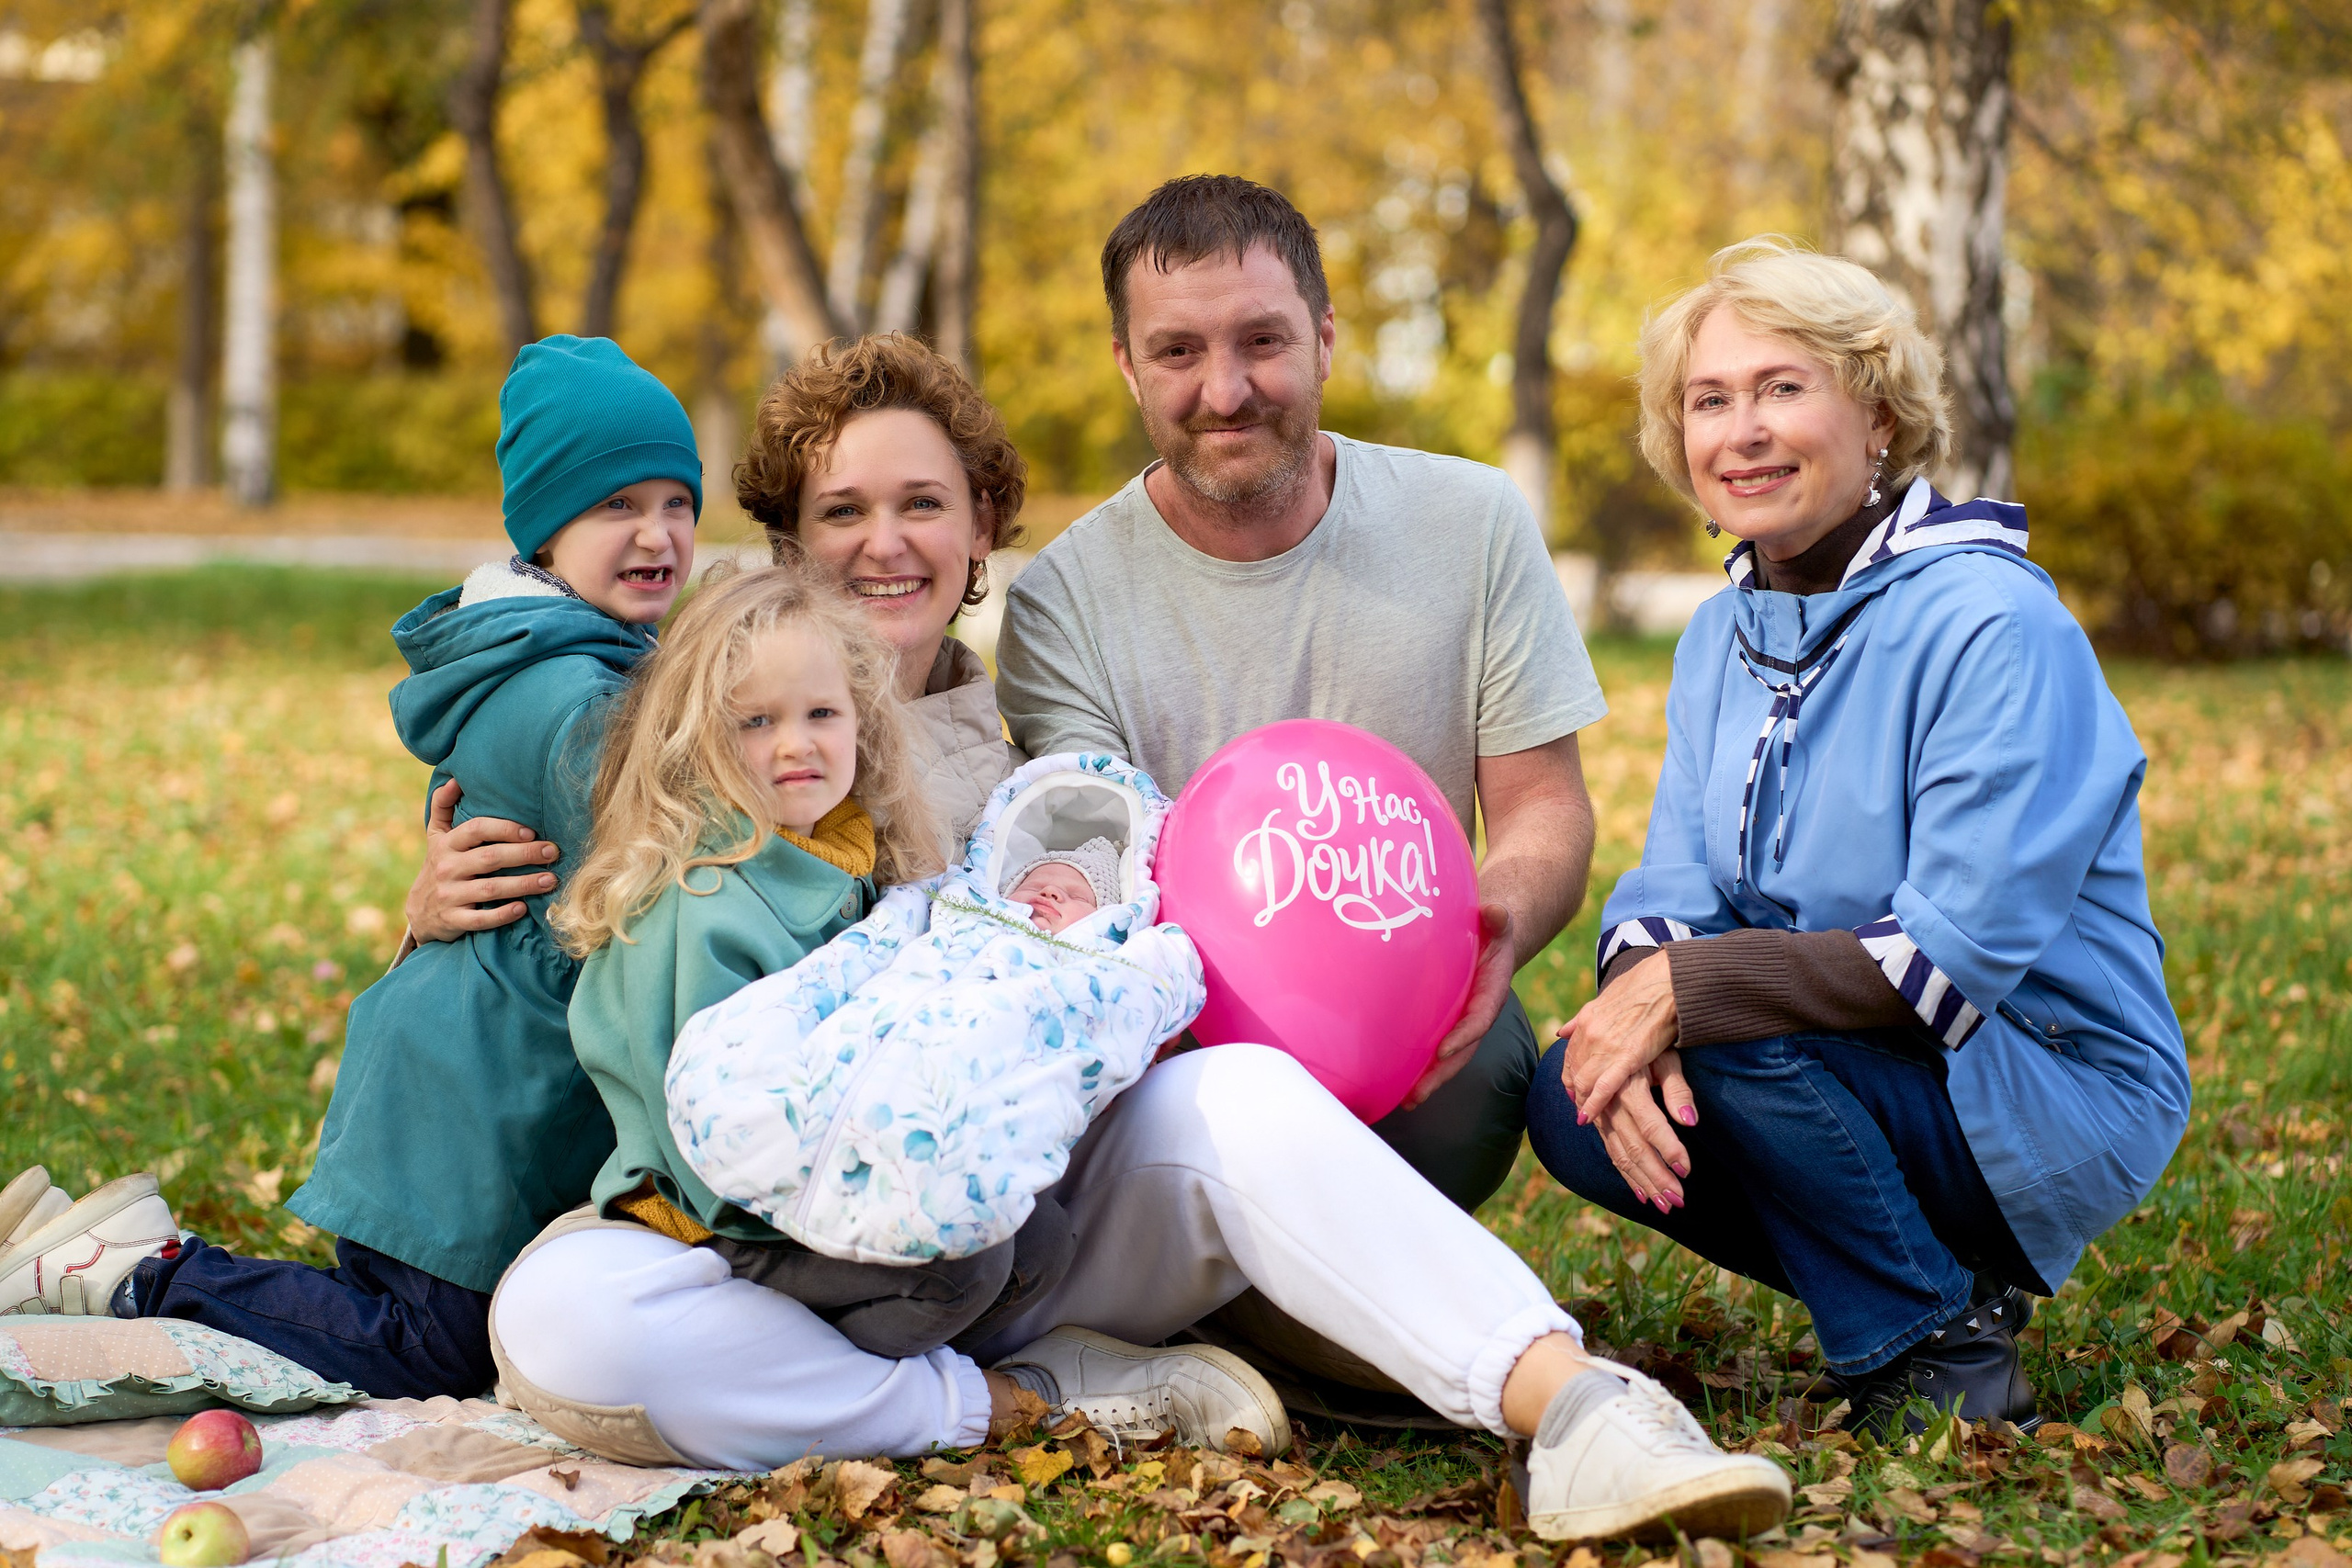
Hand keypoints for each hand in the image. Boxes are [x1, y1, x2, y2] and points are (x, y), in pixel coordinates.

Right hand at [404, 779, 559, 942]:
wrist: (419, 912)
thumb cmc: (440, 865)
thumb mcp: (436, 836)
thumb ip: (443, 805)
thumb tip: (456, 778)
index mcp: (446, 844)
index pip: (477, 829)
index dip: (505, 828)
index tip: (532, 832)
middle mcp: (446, 868)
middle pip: (489, 858)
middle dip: (524, 855)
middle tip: (553, 852)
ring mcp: (449, 895)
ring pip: (490, 889)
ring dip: (523, 884)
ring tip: (551, 880)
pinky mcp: (453, 920)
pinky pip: (480, 919)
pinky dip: (502, 915)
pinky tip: (523, 909)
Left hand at [1398, 904, 1515, 1111]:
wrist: (1488, 938)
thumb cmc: (1490, 930)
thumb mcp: (1498, 923)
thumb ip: (1499, 920)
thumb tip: (1493, 912)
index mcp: (1489, 995)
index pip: (1478, 1020)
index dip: (1463, 1036)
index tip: (1442, 1050)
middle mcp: (1475, 1015)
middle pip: (1460, 1051)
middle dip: (1440, 1074)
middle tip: (1416, 1094)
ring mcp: (1458, 1022)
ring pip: (1445, 1057)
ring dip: (1426, 1080)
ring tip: (1404, 1101)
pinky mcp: (1443, 1023)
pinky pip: (1430, 1048)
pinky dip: (1416, 1067)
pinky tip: (1394, 1085)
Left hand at [1554, 948, 1677, 1123]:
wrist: (1667, 979)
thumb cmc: (1644, 987)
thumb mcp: (1606, 999)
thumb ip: (1583, 1019)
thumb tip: (1562, 1032)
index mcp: (1587, 1020)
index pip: (1570, 1057)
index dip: (1569, 1076)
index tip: (1572, 1091)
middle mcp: (1590, 1033)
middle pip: (1574, 1072)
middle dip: (1575, 1093)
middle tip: (1579, 1111)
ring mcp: (1606, 1045)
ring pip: (1583, 1081)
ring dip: (1582, 1102)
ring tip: (1585, 1119)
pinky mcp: (1627, 1055)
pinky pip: (1604, 1085)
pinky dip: (1594, 1104)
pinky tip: (1588, 1118)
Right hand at [1589, 1051, 1695, 1212]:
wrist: (1601, 1032)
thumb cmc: (1643, 1040)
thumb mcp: (1664, 1056)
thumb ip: (1677, 1089)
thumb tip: (1690, 1121)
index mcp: (1627, 1086)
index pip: (1650, 1126)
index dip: (1668, 1150)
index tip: (1686, 1171)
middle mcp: (1610, 1105)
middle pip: (1635, 1148)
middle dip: (1657, 1178)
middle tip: (1678, 1202)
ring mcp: (1600, 1116)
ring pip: (1622, 1156)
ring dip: (1644, 1183)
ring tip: (1665, 1206)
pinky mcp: (1598, 1122)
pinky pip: (1611, 1152)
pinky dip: (1627, 1175)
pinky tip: (1642, 1194)